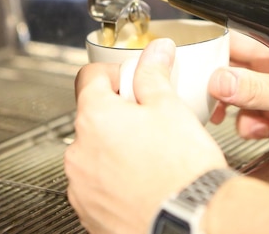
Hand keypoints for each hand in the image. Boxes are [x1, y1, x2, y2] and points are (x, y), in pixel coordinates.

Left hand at [65, 39, 227, 233]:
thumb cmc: (180, 170)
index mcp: (95, 117)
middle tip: (149, 120)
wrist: (189, 222)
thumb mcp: (170, 108)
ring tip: (149, 156)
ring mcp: (81, 185)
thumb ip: (155, 74)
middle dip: (117, 114)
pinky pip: (96, 185)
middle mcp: (79, 151)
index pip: (90, 77)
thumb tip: (155, 52)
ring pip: (94, 153)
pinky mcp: (88, 211)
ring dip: (114, 149)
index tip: (131, 82)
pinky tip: (142, 181)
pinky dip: (113, 180)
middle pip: (93, 116)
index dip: (114, 74)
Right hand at [208, 32, 268, 183]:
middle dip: (220, 87)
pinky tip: (261, 131)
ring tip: (241, 120)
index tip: (199, 72)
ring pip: (239, 97)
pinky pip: (251, 119)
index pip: (239, 43)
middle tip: (212, 101)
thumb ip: (258, 90)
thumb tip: (220, 80)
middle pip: (234, 71)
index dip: (216, 54)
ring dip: (235, 110)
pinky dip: (249, 126)